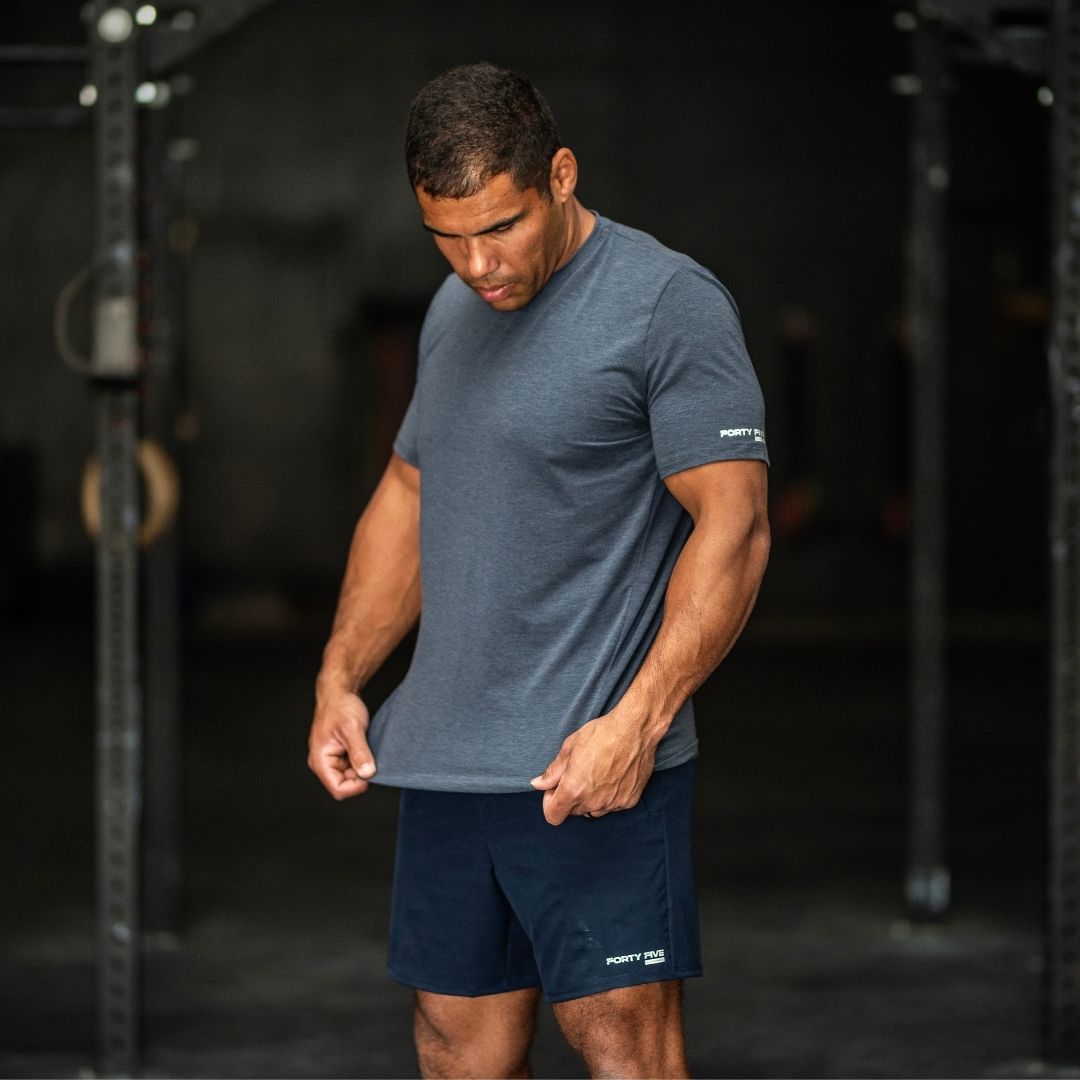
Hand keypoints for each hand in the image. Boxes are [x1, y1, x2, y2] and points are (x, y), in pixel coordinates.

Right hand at [308, 683, 376, 799]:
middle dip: (359, 775)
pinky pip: (353, 768)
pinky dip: (362, 761)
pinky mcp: (340, 756)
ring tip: (365, 748)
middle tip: (369, 756)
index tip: (370, 772)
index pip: (338, 789)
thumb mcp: (352, 728)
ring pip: (350, 777)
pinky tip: (364, 748)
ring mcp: (331, 760)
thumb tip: (367, 773)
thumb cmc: (340, 707)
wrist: (339, 693)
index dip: (356, 786)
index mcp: (320, 760)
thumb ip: (359, 752)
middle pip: (345, 785)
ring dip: (361, 767)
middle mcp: (323, 763)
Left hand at [529, 709, 659, 825]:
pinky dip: (609, 796)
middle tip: (577, 775)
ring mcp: (613, 804)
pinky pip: (612, 805)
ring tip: (597, 774)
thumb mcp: (569, 748)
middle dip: (570, 797)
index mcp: (573, 790)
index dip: (550, 803)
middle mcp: (593, 802)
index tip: (555, 789)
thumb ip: (553, 771)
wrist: (635, 730)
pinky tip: (613, 776)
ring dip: (590, 799)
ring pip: (594, 810)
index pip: (553, 816)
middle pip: (573, 812)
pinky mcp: (629, 801)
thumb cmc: (601, 734)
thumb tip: (538, 784)